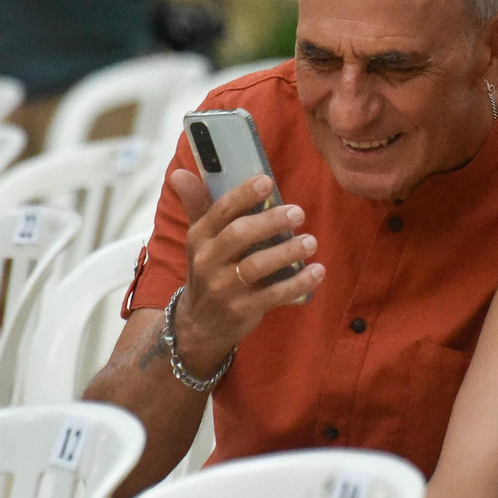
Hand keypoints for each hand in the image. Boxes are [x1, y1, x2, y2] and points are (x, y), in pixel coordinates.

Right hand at [169, 170, 323, 371]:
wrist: (200, 324)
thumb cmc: (209, 269)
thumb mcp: (199, 238)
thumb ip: (197, 204)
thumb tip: (180, 172)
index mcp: (199, 237)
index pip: (220, 211)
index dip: (243, 195)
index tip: (267, 181)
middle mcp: (207, 261)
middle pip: (239, 235)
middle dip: (270, 222)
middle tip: (299, 213)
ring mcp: (224, 288)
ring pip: (257, 266)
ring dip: (287, 252)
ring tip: (311, 241)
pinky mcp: (242, 310)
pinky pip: (273, 295)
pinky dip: (297, 283)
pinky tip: (317, 271)